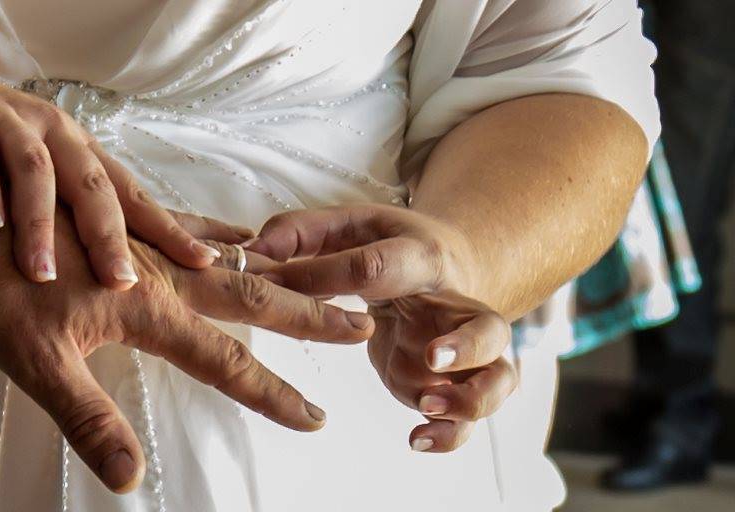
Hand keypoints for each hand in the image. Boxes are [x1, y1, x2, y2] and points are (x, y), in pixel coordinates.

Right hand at [0, 65, 251, 287]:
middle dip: (110, 237)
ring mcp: (16, 126)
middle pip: (95, 188)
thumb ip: (87, 211)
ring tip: (43, 274)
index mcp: (87, 156)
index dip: (169, 230)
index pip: (135, 197)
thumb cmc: (8, 151)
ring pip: (37, 173)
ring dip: (40, 225)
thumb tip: (131, 270)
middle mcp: (61, 138)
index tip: (204, 261)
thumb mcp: (56, 174)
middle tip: (122, 282)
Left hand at [0, 209, 372, 492]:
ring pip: (234, 258)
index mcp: (151, 311)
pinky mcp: (130, 215)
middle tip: (360, 324)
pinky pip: (194, 223)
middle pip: (256, 298)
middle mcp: (166, 271)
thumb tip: (130, 477)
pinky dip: (228, 235)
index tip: (313, 415)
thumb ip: (88, 416)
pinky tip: (242, 234)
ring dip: (281, 275)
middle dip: (311, 318)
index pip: (227, 363)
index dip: (272, 394)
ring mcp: (151, 240)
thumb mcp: (33, 362)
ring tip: (322, 281)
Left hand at [245, 204, 516, 451]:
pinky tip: (417, 438)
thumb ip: (302, 232)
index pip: (380, 267)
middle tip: (432, 358)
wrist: (445, 264)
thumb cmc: (391, 246)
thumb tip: (253, 247)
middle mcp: (454, 304)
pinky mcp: (452, 380)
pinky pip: (469, 416)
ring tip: (428, 406)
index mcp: (421, 257)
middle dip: (464, 346)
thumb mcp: (351, 225)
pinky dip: (452, 433)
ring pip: (497, 378)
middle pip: (486, 327)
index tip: (282, 292)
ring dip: (469, 399)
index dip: (329, 279)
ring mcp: (460, 348)